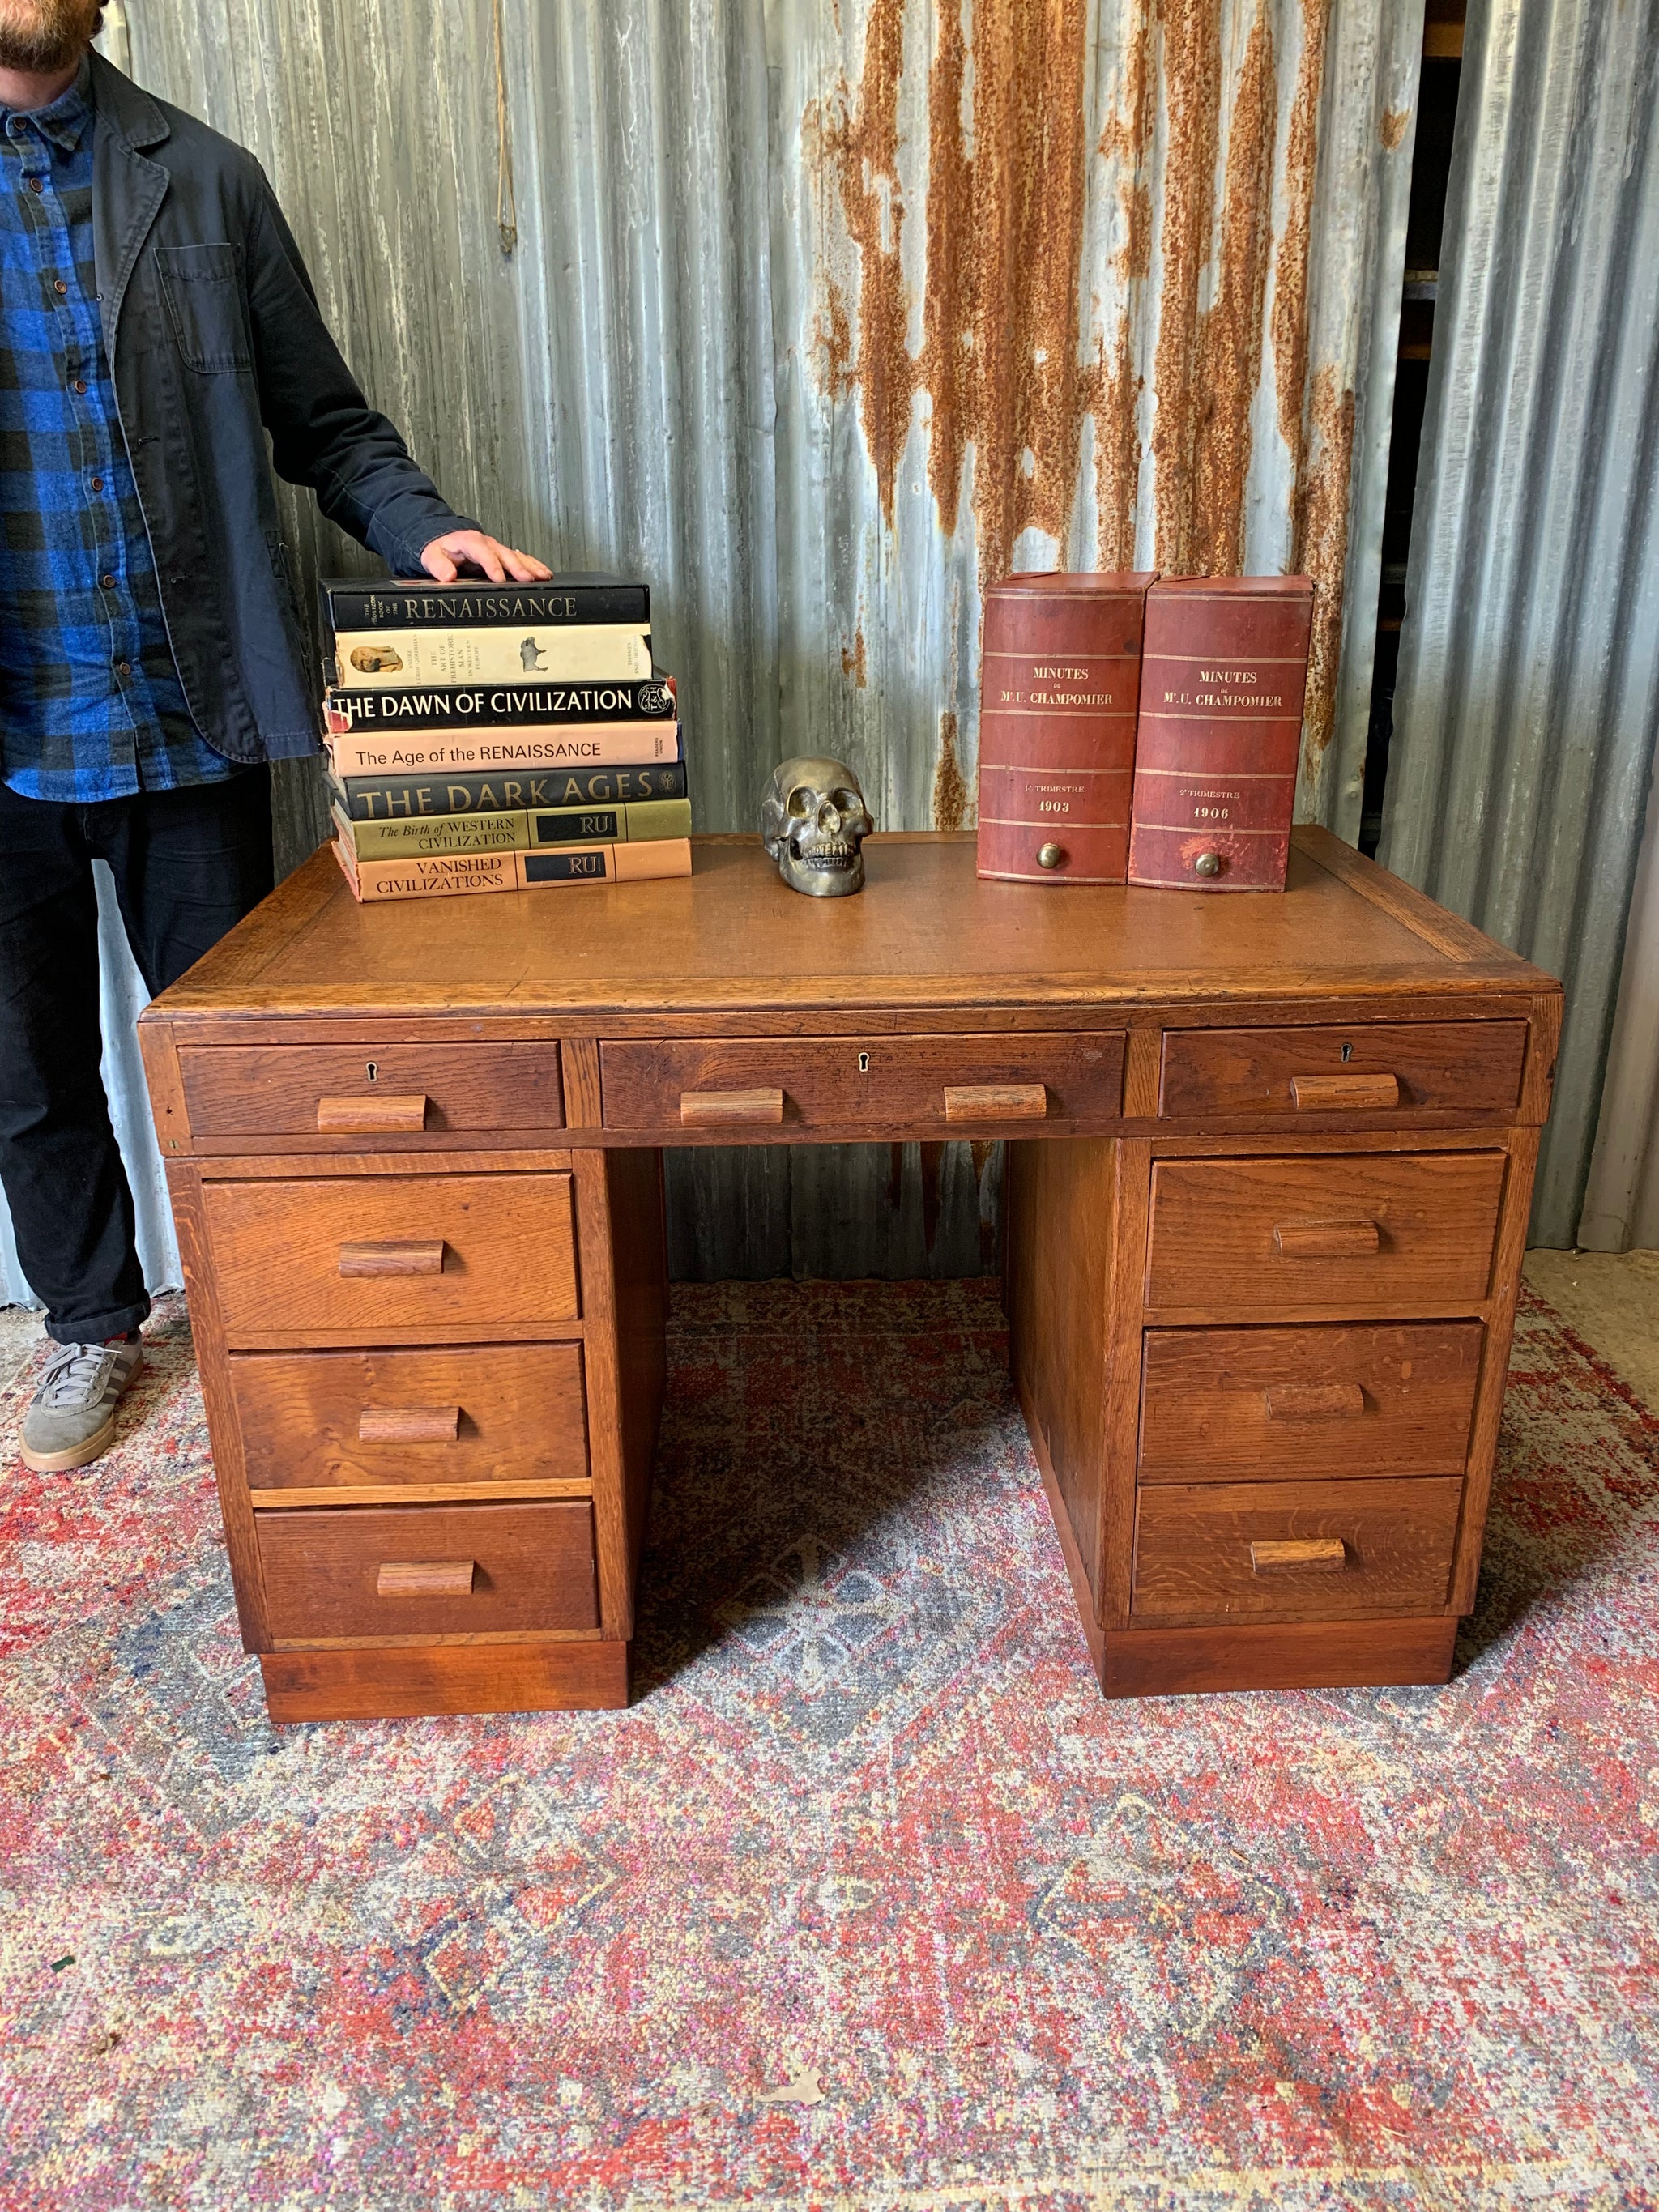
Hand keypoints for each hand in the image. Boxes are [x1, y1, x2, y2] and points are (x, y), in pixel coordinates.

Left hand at [419, 530, 551, 583]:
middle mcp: (487, 544)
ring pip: (516, 556)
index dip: (491, 565)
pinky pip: (520, 558)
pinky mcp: (503, 555)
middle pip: (504, 554)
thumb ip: (438, 566)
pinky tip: (543, 572)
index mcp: (469, 542)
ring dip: (530, 566)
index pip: (482, 552)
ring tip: (543, 576)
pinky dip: (533, 565)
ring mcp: (497, 549)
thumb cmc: (441, 550)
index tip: (499, 578)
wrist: (445, 540)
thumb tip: (448, 575)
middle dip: (517, 566)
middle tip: (527, 579)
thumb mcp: (432, 556)